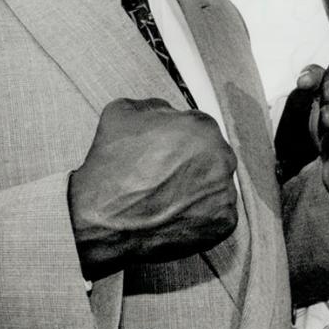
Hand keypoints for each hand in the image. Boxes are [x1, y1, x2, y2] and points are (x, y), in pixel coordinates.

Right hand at [67, 97, 239, 280]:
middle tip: (165, 175)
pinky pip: (218, 214)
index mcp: (201, 128)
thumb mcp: (121, 113)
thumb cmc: (111, 169)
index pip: (199, 127)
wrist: (104, 219)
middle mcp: (220, 158)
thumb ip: (154, 106)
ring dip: (199, 188)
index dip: (180, 139)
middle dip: (193, 163)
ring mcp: (225, 192)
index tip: (168, 151)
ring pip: (217, 185)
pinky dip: (201, 214)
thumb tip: (166, 112)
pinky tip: (175, 213)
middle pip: (213, 155)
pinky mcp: (224, 222)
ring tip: (168, 197)